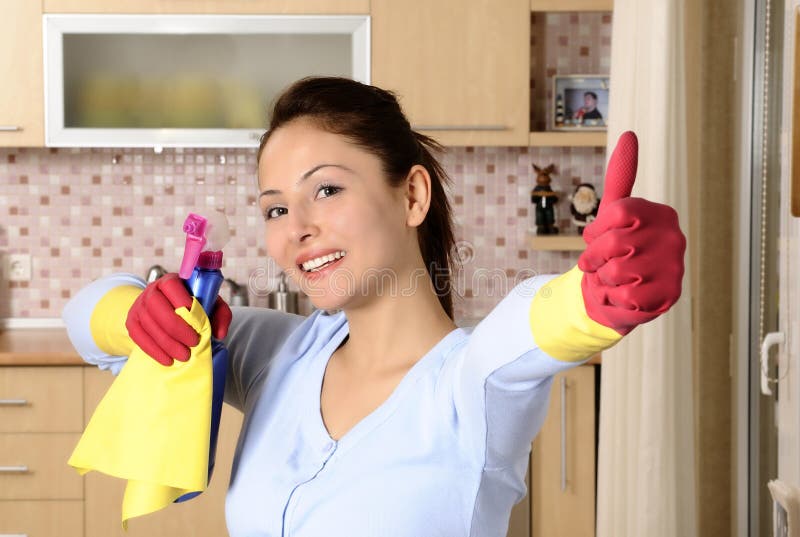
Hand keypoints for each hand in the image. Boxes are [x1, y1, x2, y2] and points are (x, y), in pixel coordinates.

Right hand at [125, 273, 232, 365]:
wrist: (169, 309)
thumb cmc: (194, 306)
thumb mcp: (211, 305)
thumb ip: (221, 315)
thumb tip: (219, 334)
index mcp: (171, 281)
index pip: (171, 285)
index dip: (181, 301)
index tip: (196, 320)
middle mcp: (151, 290)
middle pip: (156, 306)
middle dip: (176, 328)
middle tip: (193, 343)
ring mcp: (139, 306)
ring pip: (148, 324)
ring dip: (167, 343)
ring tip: (184, 356)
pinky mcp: (132, 322)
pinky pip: (138, 337)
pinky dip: (153, 351)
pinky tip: (167, 360)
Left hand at [577, 132, 685, 334]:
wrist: (616, 296)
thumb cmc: (613, 251)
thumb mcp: (612, 213)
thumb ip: (620, 176)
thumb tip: (630, 134)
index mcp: (661, 214)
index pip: (614, 212)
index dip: (595, 231)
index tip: (597, 238)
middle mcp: (674, 237)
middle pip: (612, 243)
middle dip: (595, 258)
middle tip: (602, 264)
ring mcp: (674, 268)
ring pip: (615, 271)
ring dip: (603, 280)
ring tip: (614, 280)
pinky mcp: (668, 297)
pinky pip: (622, 296)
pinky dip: (612, 299)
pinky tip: (624, 296)